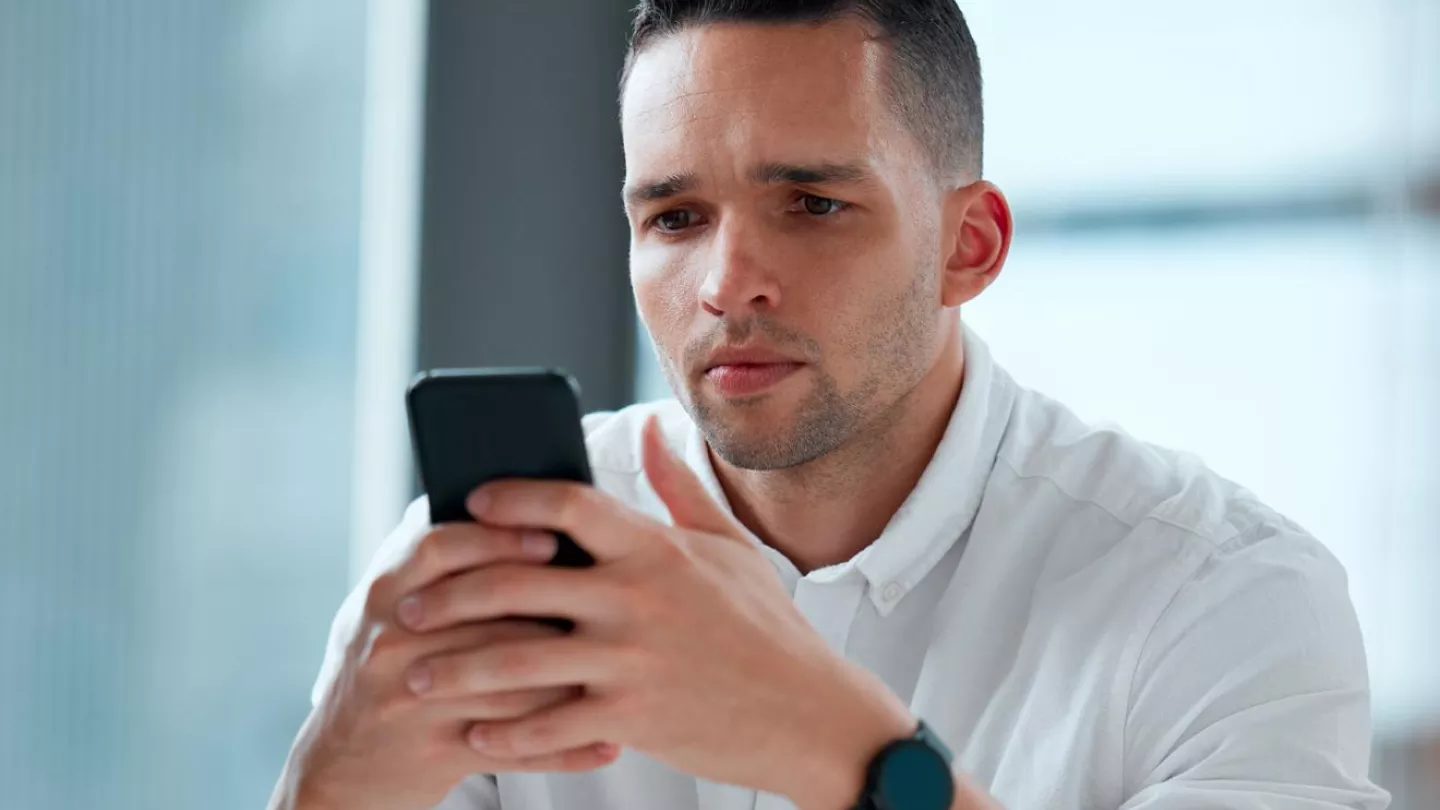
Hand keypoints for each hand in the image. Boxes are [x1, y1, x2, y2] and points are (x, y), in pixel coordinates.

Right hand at [268, 522, 620, 809]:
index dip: (498, 538)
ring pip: (507, 681)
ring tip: (620, 667)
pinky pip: (514, 747)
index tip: (549, 536)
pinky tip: (609, 742)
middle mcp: (391, 641)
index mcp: (384, 593)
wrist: (343, 767)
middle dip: (548, 605)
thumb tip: (488, 491)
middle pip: (482, 612)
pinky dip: (566, 747)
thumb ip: (427, 556)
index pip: (440, 548)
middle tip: (599, 601)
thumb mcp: (384, 606)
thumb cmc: (384, 666)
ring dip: (570, 677)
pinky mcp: (433, 752)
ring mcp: (410, 699)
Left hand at [395, 416, 915, 803]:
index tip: (471, 502)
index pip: (569, 503)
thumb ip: (678, 489)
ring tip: (415, 675)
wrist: (810, 715)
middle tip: (408, 606)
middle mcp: (635, 599)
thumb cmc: (768, 628)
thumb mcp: (729, 547)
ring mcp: (631, 660)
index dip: (511, 496)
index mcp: (654, 550)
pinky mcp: (631, 719)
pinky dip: (504, 733)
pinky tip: (474, 732)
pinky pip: (549, 727)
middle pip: (517, 582)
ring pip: (516, 661)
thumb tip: (651, 431)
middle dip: (450, 594)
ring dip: (455, 670)